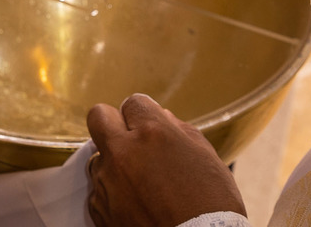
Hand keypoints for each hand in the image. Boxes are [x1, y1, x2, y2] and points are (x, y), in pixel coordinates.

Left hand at [86, 94, 244, 226]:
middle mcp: (123, 152)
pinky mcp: (98, 207)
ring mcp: (107, 180)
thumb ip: (181, 131)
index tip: (150, 126)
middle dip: (113, 122)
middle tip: (130, 139)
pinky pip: (99, 189)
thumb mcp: (208, 161)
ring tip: (141, 184)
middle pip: (99, 116)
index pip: (134, 102)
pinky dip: (114, 193)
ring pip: (98, 156)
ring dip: (114, 164)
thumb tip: (163, 117)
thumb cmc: (212, 209)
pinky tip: (136, 205)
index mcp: (153, 134)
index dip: (144, 114)